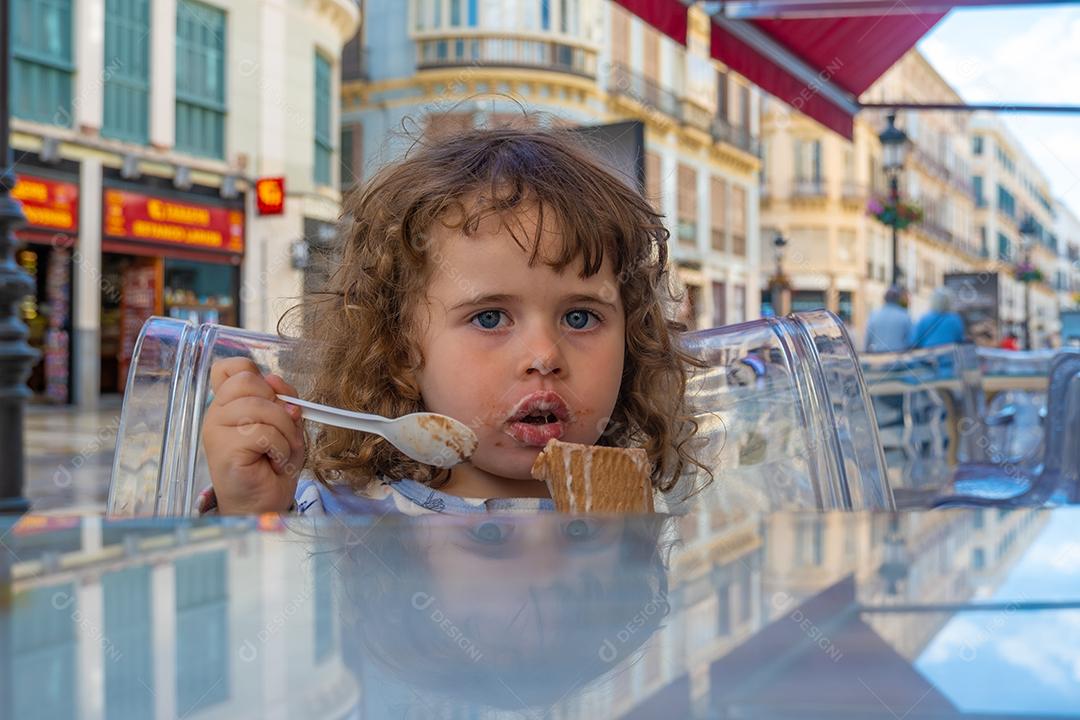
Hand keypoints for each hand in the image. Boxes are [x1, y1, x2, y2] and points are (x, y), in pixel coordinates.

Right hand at [202, 357, 305, 513]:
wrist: (264, 504)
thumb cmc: (272, 465)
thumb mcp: (286, 425)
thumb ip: (283, 399)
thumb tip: (274, 380)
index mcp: (229, 403)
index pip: (232, 366)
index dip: (257, 374)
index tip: (271, 396)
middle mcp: (217, 412)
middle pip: (251, 381)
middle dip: (279, 406)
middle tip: (281, 433)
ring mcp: (216, 430)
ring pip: (261, 407)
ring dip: (285, 432)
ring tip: (279, 452)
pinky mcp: (223, 448)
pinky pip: (264, 432)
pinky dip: (280, 448)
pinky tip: (273, 462)